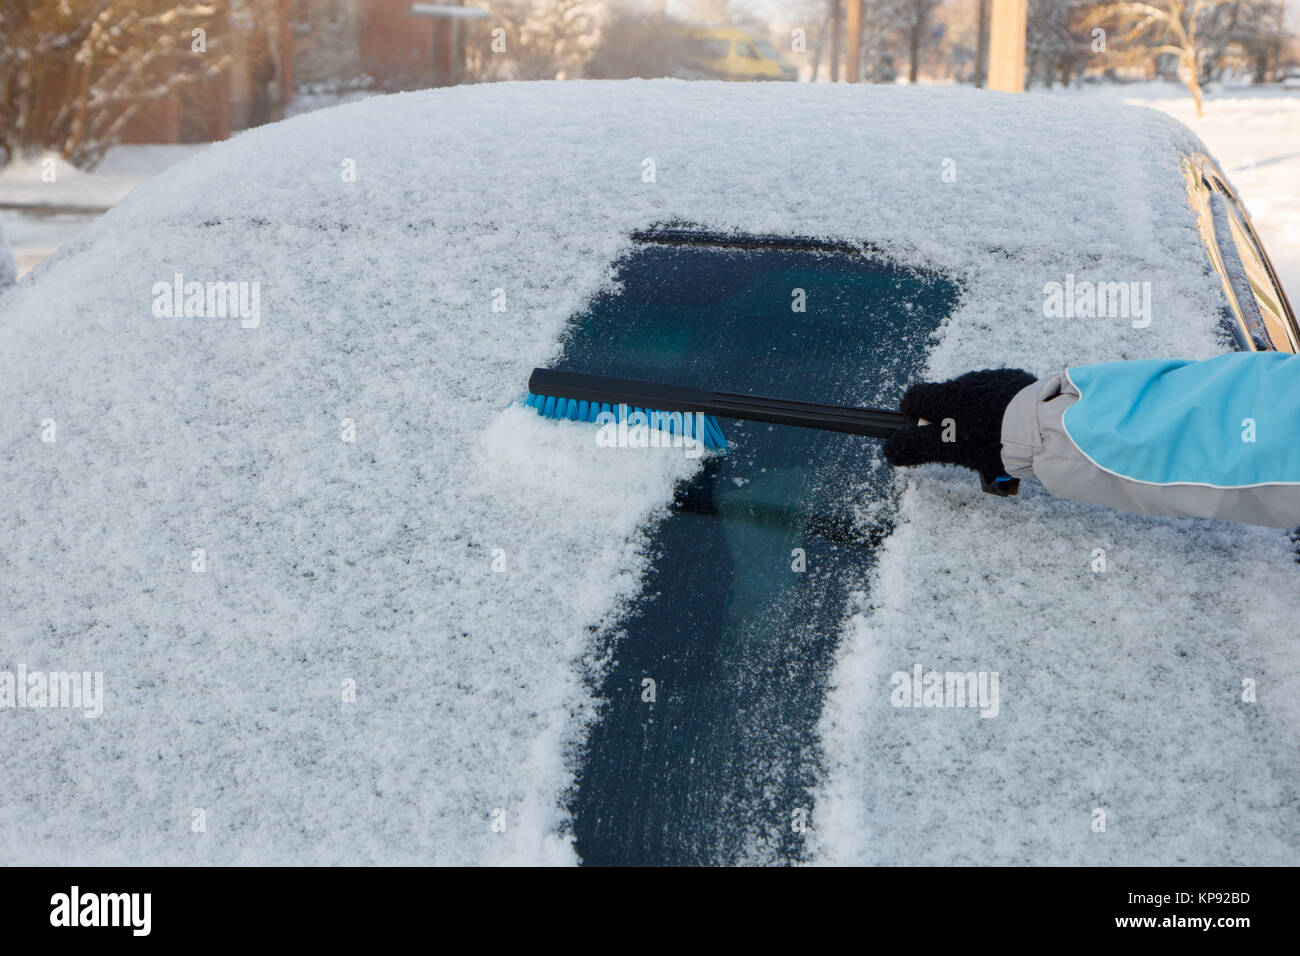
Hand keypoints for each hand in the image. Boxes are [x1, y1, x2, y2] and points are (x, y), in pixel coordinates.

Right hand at [883, 369, 1036, 479]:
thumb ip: (914, 447)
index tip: (922, 433)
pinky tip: (1008, 428)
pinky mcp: (1016, 382)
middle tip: (960, 445)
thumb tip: (891, 448)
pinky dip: (996, 410)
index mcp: (944, 396)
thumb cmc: (989, 439)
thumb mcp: (945, 449)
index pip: (913, 398)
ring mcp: (992, 380)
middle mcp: (965, 382)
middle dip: (946, 420)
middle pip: (943, 399)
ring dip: (972, 415)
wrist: (1042, 426)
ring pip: (971, 398)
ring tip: (989, 440)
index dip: (912, 416)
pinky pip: (997, 395)